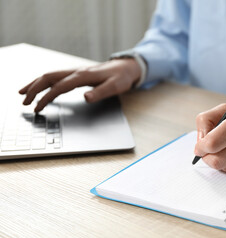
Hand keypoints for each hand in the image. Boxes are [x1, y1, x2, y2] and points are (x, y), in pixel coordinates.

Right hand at [19, 59, 140, 111]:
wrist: (126, 67)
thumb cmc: (121, 77)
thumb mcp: (115, 87)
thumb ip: (100, 92)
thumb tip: (86, 97)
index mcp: (83, 76)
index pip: (59, 86)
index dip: (46, 97)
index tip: (38, 107)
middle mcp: (76, 72)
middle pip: (48, 77)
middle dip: (34, 88)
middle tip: (24, 101)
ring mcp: (76, 72)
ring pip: (50, 75)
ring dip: (36, 84)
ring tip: (24, 94)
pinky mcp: (77, 74)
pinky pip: (56, 76)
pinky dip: (44, 82)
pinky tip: (41, 88)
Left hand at [194, 103, 225, 171]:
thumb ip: (207, 121)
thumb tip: (199, 143)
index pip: (211, 142)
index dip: (200, 147)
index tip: (199, 147)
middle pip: (216, 160)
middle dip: (207, 158)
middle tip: (206, 152)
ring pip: (224, 168)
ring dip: (218, 162)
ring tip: (223, 150)